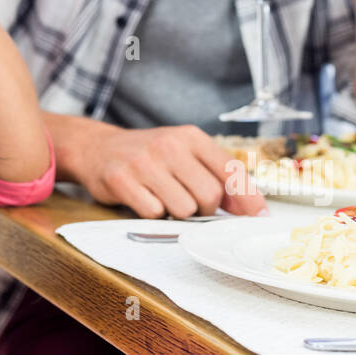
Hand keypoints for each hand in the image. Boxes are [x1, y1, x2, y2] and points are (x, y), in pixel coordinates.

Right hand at [69, 123, 266, 218]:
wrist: (97, 147)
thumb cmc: (148, 156)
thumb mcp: (183, 154)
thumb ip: (216, 176)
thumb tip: (252, 209)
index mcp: (190, 136)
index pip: (231, 170)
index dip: (249, 198)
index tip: (258, 218)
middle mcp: (169, 144)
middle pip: (210, 195)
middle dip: (205, 209)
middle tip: (188, 202)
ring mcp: (144, 161)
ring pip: (184, 208)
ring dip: (177, 212)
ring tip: (163, 198)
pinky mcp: (122, 179)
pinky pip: (154, 213)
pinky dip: (152, 214)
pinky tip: (143, 198)